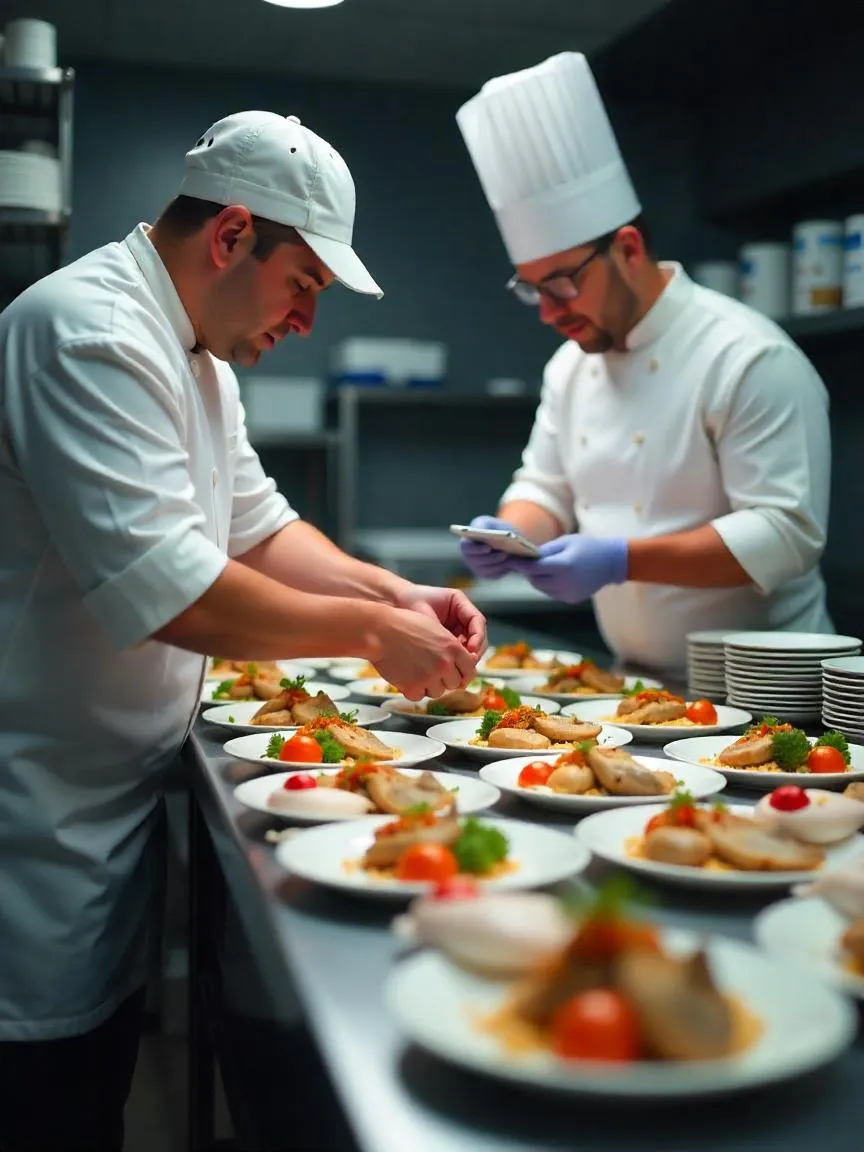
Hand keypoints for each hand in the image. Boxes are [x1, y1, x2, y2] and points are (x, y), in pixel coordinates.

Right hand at [373, 607, 478, 700]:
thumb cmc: (404, 625)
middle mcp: (444, 664)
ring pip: (438, 692)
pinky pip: (420, 697)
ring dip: (429, 686)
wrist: (379, 631)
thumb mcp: (435, 629)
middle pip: (455, 683)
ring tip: (416, 671)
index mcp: (453, 648)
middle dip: (445, 679)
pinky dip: (414, 690)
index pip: (469, 670)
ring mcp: (429, 677)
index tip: (455, 672)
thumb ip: (450, 647)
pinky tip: (406, 677)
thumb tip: (461, 662)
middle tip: (432, 671)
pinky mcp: (413, 688)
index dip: (462, 672)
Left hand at [395, 584, 487, 658]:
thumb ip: (442, 632)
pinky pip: (459, 652)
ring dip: (466, 658)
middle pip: (478, 636)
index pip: (478, 621)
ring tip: (457, 667)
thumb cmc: (411, 604)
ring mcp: (457, 629)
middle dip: (474, 651)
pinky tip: (449, 667)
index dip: (477, 637)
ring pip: (471, 646)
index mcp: (459, 603)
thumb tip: (457, 651)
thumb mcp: (428, 615)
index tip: (470, 650)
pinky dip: (456, 660)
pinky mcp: (450, 640)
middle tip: (467, 664)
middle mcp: (462, 617)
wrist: (396, 604)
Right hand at [458, 515, 523, 580]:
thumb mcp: (489, 523)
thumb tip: (481, 530)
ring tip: (509, 556)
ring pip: (486, 569)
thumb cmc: (495, 528)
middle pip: (476, 561)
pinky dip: (502, 569)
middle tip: (504, 553)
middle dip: (491, 558)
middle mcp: (469, 557)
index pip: (466, 547)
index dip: (476, 549)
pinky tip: (511, 563)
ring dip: (498, 563)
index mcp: (467, 542)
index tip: (489, 547)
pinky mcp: (487, 574)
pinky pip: (494, 574)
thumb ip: (482, 524)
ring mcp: (477, 567)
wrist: (505, 540)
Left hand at [509, 535, 628, 604]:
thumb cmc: (588, 547)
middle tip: (525, 562)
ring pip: (541, 588)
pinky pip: (551, 593)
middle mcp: (564, 583)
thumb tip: (527, 557)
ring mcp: (567, 594)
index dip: (520, 564)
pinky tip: (554, 576)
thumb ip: (545, 550)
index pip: (533, 568)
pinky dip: (548, 585)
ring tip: (541, 568)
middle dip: (529, 571)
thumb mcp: (566, 542)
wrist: (611, 563)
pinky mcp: (570, 599)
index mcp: (563, 566)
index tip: (511, 559)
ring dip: (538, 579)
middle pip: (535, 580)